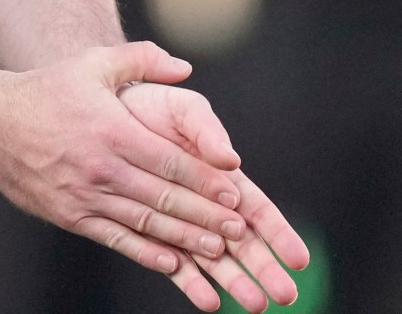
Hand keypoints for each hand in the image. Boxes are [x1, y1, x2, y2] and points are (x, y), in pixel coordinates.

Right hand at [0, 42, 252, 304]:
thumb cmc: (47, 90)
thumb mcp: (92, 63)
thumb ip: (141, 59)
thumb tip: (184, 69)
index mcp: (111, 130)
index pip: (168, 161)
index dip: (205, 180)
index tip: (236, 193)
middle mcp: (100, 167)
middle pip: (162, 198)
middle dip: (205, 216)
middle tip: (239, 230)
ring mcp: (83, 196)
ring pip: (144, 223)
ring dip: (184, 239)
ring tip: (217, 250)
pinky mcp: (69, 216)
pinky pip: (115, 238)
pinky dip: (146, 252)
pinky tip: (173, 263)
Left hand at [121, 83, 309, 309]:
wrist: (103, 111)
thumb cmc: (150, 107)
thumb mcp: (183, 109)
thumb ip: (207, 131)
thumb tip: (231, 160)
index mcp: (221, 177)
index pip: (258, 211)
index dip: (279, 234)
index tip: (299, 259)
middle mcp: (205, 205)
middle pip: (242, 243)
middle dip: (265, 268)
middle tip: (285, 295)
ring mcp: (180, 222)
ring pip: (212, 259)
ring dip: (234, 282)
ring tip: (255, 306)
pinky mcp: (150, 233)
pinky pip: (172, 262)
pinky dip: (189, 282)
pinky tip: (207, 301)